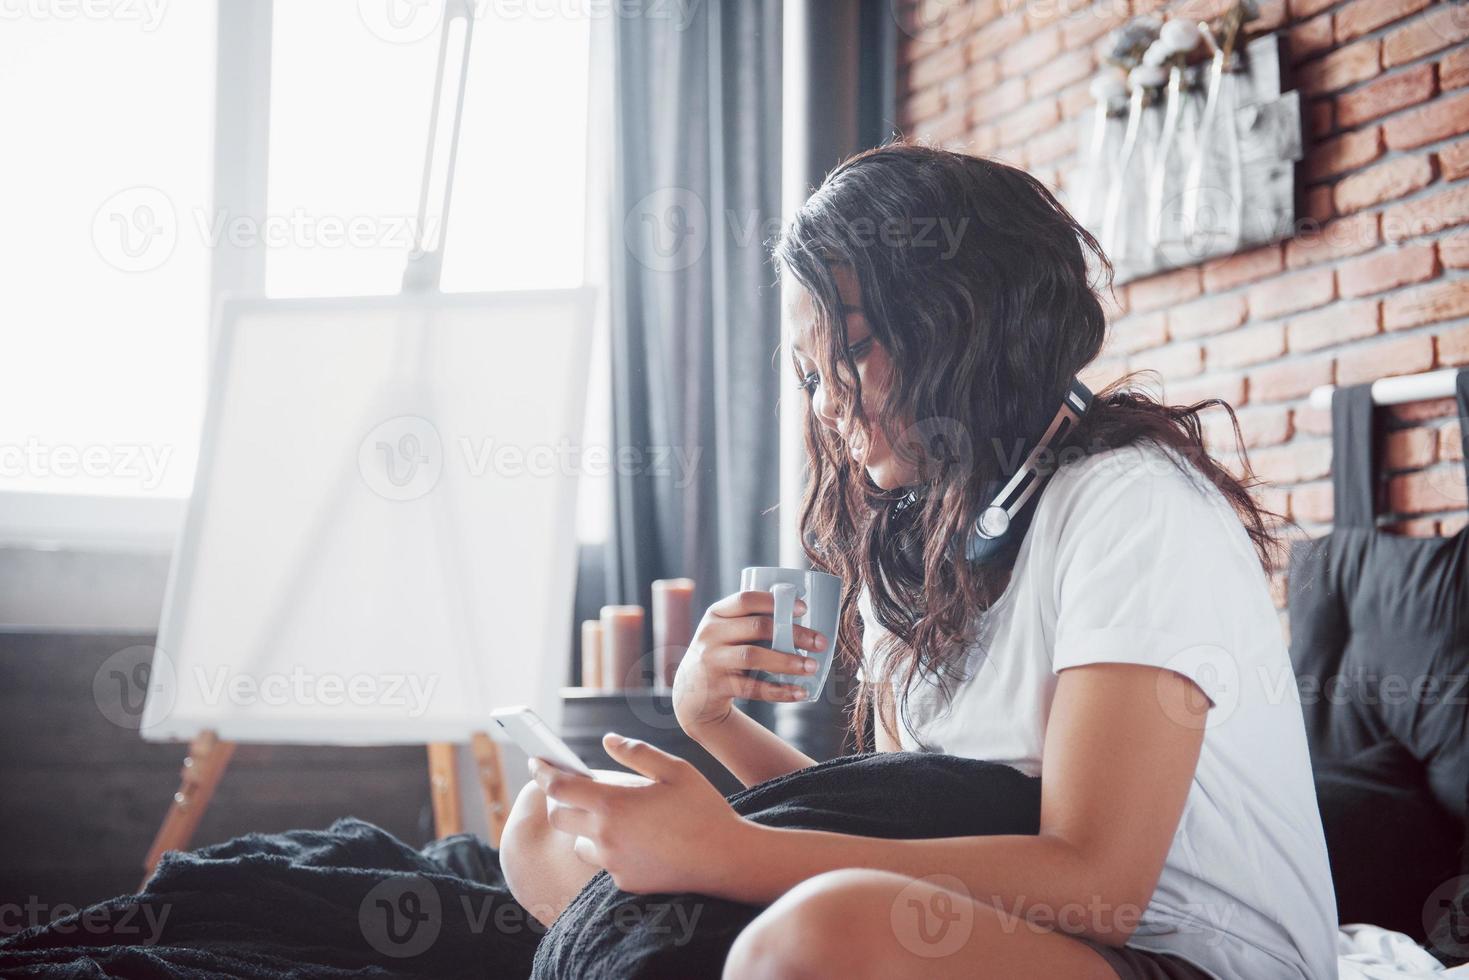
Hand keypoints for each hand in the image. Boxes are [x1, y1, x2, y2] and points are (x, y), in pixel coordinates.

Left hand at [529, 733, 752, 896]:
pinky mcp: (625, 881)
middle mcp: (605, 836)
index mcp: (613, 804)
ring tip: (614, 814)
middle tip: (573, 787)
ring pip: (580, 842)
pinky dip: (611, 847)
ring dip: (585, 826)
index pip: (559, 787)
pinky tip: (640, 838)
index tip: (536, 762)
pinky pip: (605, 861)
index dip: (542, 772)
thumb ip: (636, 753)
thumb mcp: (674, 769)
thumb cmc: (702, 808)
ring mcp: (613, 863)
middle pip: (558, 817)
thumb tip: (607, 741)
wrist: (725, 859)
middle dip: (558, 800)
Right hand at [672, 590, 825, 734]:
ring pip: (753, 657)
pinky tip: (799, 692)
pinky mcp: (717, 686)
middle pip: (756, 627)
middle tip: (820, 642)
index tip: (803, 608)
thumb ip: (751, 623)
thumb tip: (806, 620)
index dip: (775, 601)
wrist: (691, 692)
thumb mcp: (725, 632)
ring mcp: (712, 660)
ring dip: (787, 662)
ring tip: (811, 666)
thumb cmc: (722, 654)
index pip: (745, 599)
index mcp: (717, 614)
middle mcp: (711, 634)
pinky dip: (779, 691)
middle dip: (793, 634)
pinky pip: (752, 688)